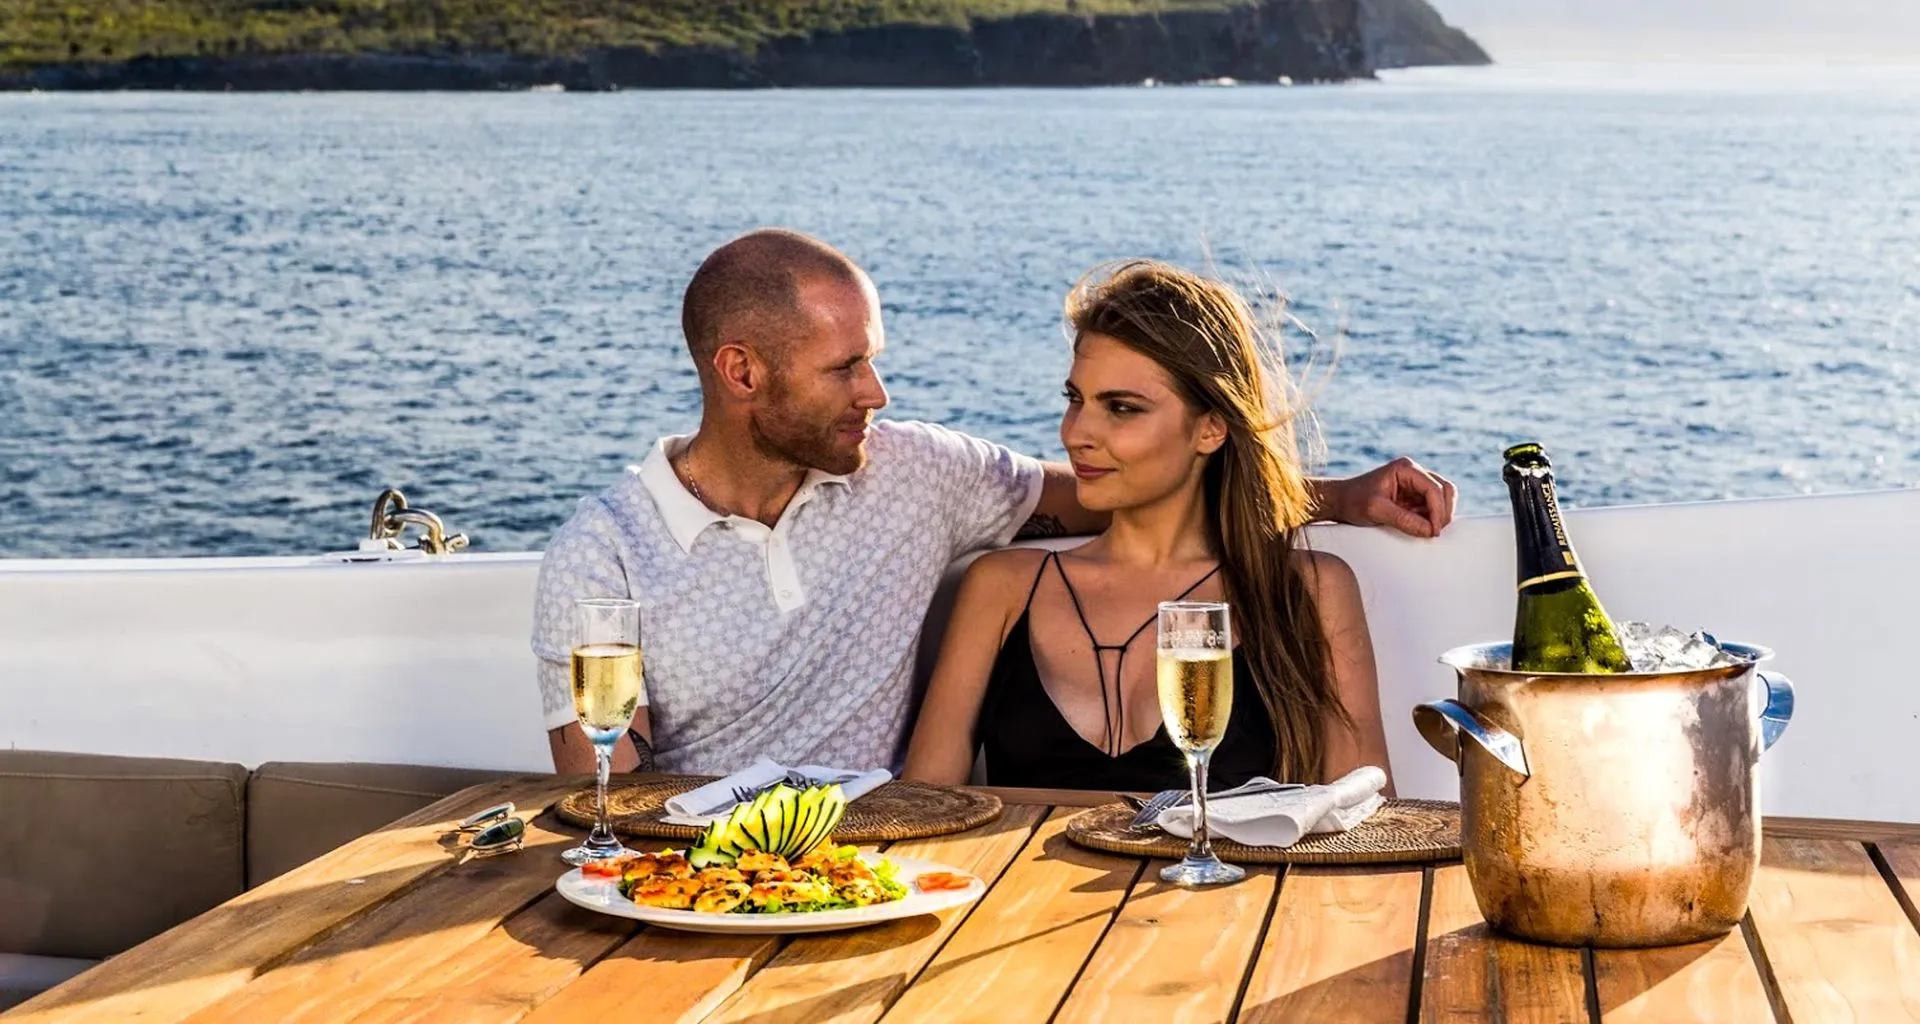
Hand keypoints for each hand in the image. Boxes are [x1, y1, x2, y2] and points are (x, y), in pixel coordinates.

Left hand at [1313, 457, 1456, 538]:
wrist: (1339, 502)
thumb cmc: (1353, 501)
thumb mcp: (1376, 510)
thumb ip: (1403, 520)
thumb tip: (1430, 531)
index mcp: (1406, 468)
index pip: (1434, 488)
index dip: (1438, 511)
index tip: (1433, 531)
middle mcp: (1414, 473)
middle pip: (1445, 490)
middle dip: (1443, 512)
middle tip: (1433, 533)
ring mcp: (1416, 484)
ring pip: (1443, 498)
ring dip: (1439, 515)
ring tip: (1426, 531)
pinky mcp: (1414, 497)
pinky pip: (1432, 507)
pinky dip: (1432, 519)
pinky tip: (1420, 528)